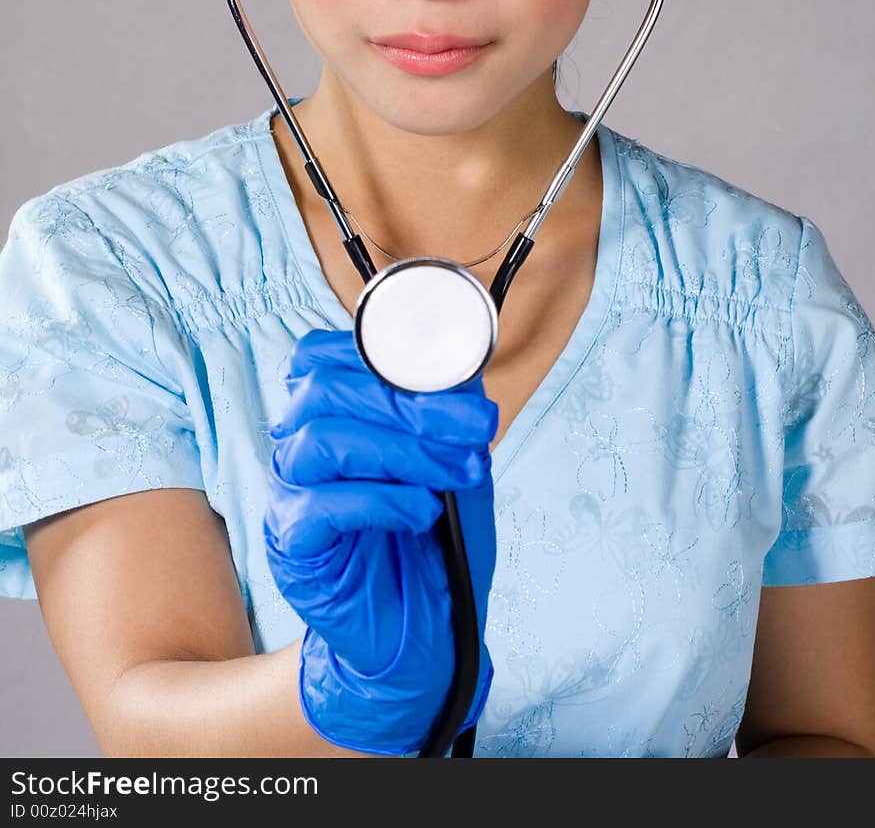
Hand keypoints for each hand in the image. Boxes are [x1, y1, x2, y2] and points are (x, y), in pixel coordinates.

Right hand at [263, 327, 498, 755]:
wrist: (426, 629)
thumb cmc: (436, 537)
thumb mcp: (455, 462)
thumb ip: (449, 415)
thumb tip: (460, 372)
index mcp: (328, 413)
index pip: (322, 357)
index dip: (384, 355)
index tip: (456, 379)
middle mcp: (299, 444)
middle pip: (323, 390)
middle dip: (409, 403)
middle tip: (476, 428)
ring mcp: (289, 493)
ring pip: (322, 441)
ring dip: (405, 451)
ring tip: (460, 474)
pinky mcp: (292, 544)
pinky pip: (321, 505)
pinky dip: (383, 500)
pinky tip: (422, 512)